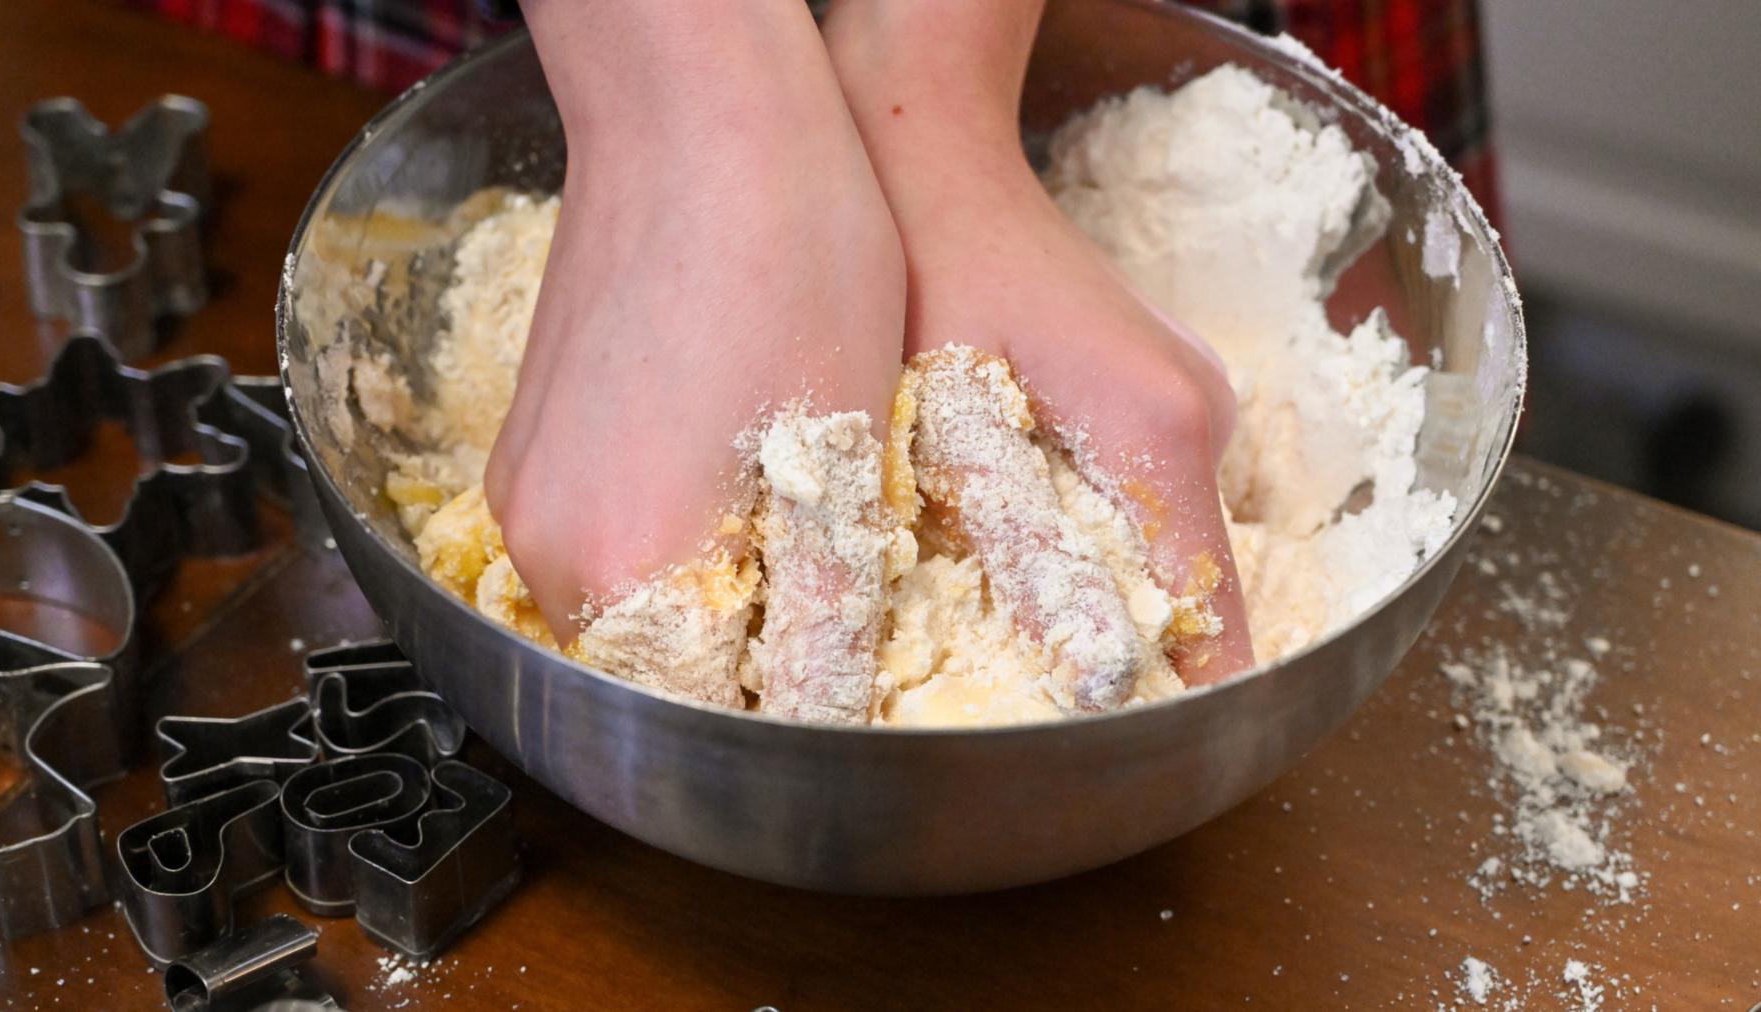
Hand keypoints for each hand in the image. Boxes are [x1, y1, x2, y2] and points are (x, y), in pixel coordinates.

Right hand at [487, 0, 905, 705]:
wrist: (697, 111)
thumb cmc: (788, 258)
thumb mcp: (842, 461)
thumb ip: (819, 613)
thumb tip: (824, 713)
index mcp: (620, 563)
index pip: (701, 712)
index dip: (783, 706)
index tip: (848, 671)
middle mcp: (541, 542)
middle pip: (655, 663)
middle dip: (746, 655)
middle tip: (837, 602)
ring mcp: (523, 487)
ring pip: (628, 596)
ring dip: (711, 592)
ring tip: (794, 527)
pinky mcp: (527, 439)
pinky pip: (600, 530)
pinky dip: (668, 533)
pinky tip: (735, 471)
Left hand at [826, 0, 1254, 682]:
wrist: (928, 149)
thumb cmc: (930, 273)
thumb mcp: (954, 429)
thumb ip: (1030, 555)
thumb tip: (1092, 678)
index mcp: (1167, 436)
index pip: (1217, 623)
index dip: (1172, 709)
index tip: (1112, 763)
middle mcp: (1201, 419)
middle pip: (1188, 588)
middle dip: (1118, 650)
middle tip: (1013, 686)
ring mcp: (1185, 400)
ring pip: (1157, 542)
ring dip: (1093, 589)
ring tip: (993, 606)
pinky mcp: (1155, 391)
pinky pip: (1137, 495)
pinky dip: (1083, 533)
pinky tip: (1002, 527)